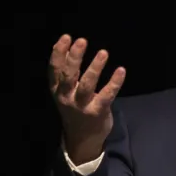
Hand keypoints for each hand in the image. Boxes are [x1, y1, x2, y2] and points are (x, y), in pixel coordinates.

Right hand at [47, 34, 125, 163]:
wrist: (83, 138)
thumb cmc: (74, 108)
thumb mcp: (64, 91)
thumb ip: (63, 71)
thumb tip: (62, 44)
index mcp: (57, 90)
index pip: (55, 69)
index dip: (59, 53)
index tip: (66, 37)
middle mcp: (67, 97)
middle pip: (69, 75)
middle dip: (74, 58)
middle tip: (81, 41)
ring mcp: (82, 105)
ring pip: (87, 85)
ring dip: (95, 68)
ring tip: (103, 52)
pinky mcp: (98, 111)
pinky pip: (107, 95)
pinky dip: (114, 82)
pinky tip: (121, 70)